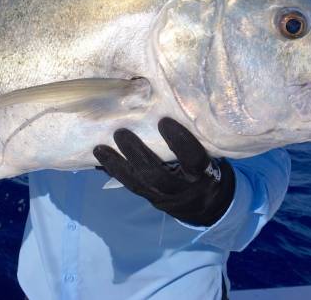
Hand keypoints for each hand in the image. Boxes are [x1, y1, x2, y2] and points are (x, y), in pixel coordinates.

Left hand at [93, 117, 234, 225]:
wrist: (206, 205)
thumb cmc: (206, 168)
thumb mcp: (210, 155)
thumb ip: (198, 138)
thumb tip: (172, 105)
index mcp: (202, 174)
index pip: (193, 159)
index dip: (180, 142)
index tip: (164, 121)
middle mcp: (183, 189)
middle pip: (157, 175)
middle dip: (137, 154)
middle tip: (121, 133)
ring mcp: (164, 197)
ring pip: (139, 184)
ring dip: (118, 164)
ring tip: (100, 149)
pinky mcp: (150, 199)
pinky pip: (131, 187)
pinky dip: (114, 172)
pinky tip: (99, 160)